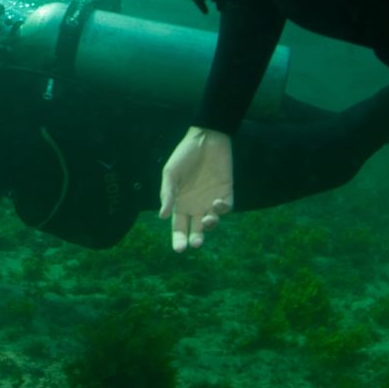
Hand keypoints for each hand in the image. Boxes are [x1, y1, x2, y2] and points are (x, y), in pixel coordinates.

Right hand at [158, 126, 232, 252]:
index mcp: (180, 203)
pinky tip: (216, 203)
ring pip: (212, 222)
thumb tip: (163, 216)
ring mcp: (211, 200)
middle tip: (195, 243)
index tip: (179, 249)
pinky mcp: (226, 193)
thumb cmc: (184, 154)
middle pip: (196, 230)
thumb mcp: (170, 173)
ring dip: (210, 225)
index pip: (178, 227)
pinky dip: (222, 210)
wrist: (206, 138)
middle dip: (195, 239)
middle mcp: (196, 205)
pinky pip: (226, 208)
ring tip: (207, 221)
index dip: (178, 239)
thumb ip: (167, 194)